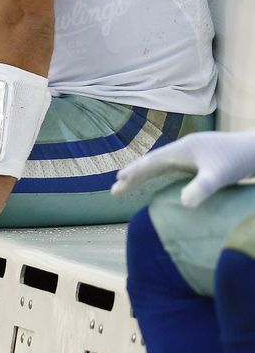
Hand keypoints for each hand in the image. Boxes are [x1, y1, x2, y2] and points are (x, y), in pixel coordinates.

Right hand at [111, 130, 254, 207]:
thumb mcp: (220, 176)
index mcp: (184, 149)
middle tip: (114, 189)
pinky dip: (157, 177)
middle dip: (133, 175)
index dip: (136, 171)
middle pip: (152, 163)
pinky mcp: (198, 163)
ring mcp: (191, 156)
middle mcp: (184, 150)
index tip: (119, 180)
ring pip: (160, 167)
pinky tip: (155, 185)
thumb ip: (202, 187)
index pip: (153, 161)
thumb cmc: (239, 160)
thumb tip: (183, 203)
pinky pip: (170, 171)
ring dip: (143, 176)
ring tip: (126, 187)